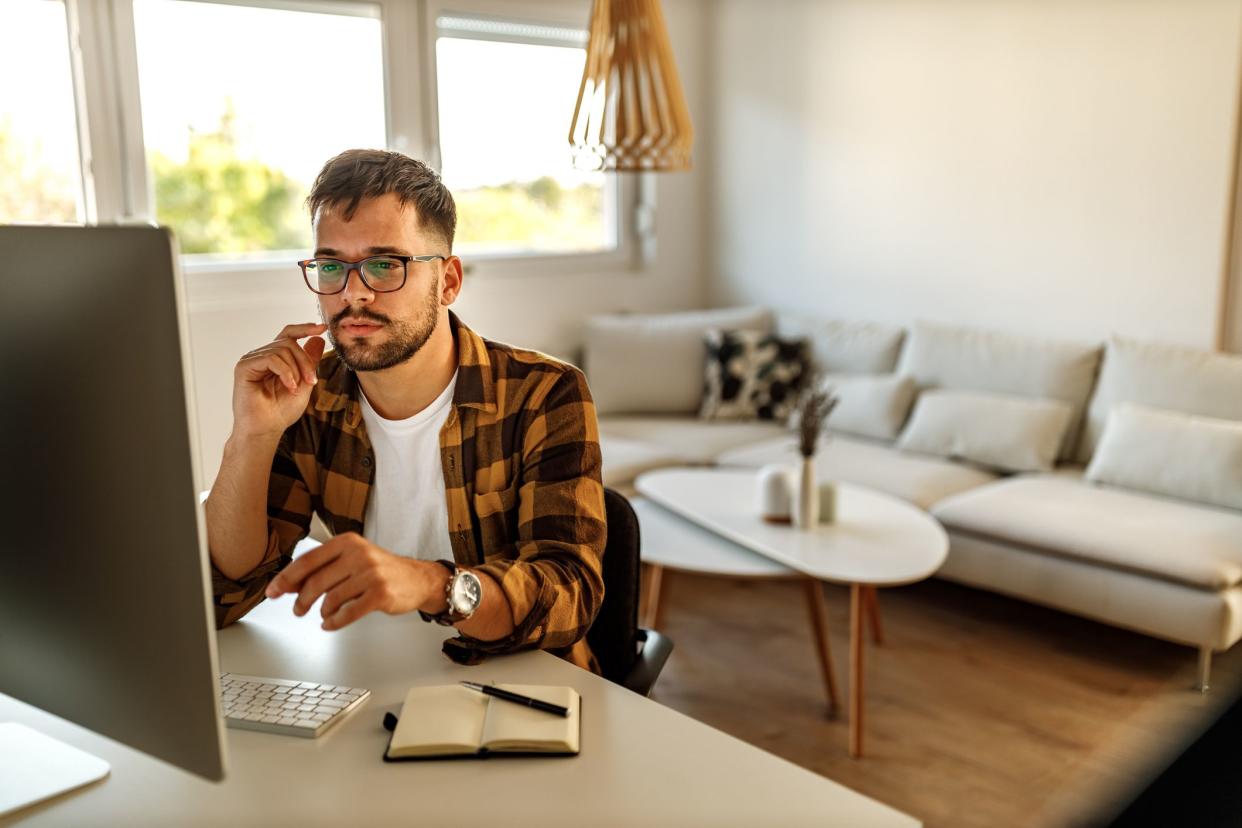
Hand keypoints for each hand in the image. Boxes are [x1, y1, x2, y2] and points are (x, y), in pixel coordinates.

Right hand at [232, 322, 327, 439]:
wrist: (266, 429)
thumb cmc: (281, 411)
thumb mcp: (304, 383)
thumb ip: (310, 361)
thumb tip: (318, 338)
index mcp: (275, 358)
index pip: (288, 335)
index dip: (305, 328)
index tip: (323, 328)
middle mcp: (262, 356)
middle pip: (289, 342)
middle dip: (305, 360)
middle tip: (312, 381)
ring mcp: (252, 360)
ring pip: (281, 349)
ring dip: (296, 369)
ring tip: (297, 388)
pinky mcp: (244, 367)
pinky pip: (271, 358)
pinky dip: (285, 371)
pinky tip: (289, 386)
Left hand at [263, 533, 444, 630]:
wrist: (418, 579)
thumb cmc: (381, 570)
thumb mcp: (352, 560)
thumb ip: (323, 569)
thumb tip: (288, 585)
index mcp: (348, 542)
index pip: (308, 560)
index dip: (286, 579)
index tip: (273, 592)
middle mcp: (359, 554)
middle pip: (316, 581)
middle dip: (301, 600)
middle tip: (298, 610)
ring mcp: (371, 574)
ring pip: (331, 599)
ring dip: (322, 613)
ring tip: (323, 616)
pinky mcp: (380, 594)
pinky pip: (348, 613)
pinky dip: (334, 622)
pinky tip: (331, 624)